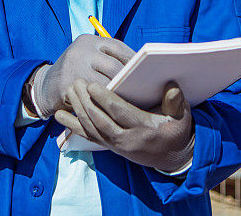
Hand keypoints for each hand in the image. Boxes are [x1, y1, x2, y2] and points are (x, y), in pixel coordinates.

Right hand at [31, 34, 134, 117]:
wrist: (45, 86)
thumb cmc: (76, 72)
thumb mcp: (89, 57)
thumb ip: (109, 58)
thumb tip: (141, 68)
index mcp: (89, 40)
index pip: (118, 47)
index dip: (134, 60)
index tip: (148, 71)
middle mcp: (80, 50)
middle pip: (113, 66)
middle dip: (130, 80)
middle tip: (144, 91)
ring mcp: (72, 67)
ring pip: (104, 84)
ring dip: (120, 94)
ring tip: (135, 101)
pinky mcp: (66, 86)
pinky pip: (92, 98)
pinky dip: (105, 104)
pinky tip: (115, 110)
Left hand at [55, 80, 194, 172]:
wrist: (173, 157)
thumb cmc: (176, 131)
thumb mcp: (182, 117)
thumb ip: (176, 102)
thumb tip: (172, 86)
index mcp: (144, 129)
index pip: (120, 113)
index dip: (104, 99)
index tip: (92, 85)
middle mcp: (127, 139)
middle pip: (101, 120)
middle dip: (86, 102)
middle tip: (76, 83)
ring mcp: (116, 145)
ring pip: (92, 128)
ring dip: (78, 110)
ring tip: (70, 91)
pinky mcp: (110, 147)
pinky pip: (88, 136)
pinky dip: (72, 126)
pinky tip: (59, 115)